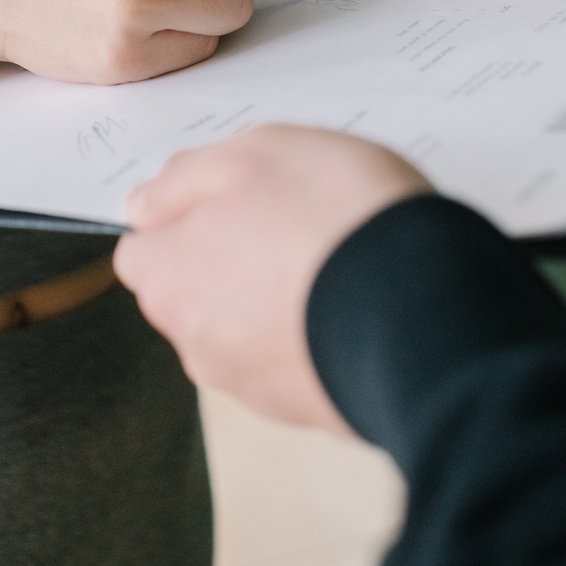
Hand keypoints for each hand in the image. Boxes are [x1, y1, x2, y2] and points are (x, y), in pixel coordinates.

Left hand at [113, 125, 430, 428]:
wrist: (424, 312)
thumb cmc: (330, 216)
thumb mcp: (254, 153)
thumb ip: (185, 178)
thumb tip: (143, 205)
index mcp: (168, 278)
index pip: (141, 254)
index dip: (179, 220)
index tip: (228, 199)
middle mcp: (196, 344)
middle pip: (194, 292)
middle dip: (228, 258)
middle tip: (289, 218)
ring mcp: (253, 387)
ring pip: (246, 328)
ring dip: (274, 296)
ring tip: (335, 256)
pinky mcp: (310, 412)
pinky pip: (298, 359)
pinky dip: (316, 331)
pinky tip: (360, 298)